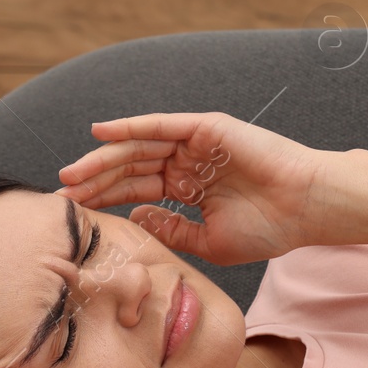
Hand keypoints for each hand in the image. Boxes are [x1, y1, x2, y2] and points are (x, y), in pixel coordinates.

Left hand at [54, 111, 331, 265]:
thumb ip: (171, 229)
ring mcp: (196, 143)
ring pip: (139, 147)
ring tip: (71, 174)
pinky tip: (101, 133)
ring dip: (103, 159)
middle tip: (62, 195)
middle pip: (131, 169)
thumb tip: (135, 218)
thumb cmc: (268, 229)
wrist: (305, 209)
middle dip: (94, 181)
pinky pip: (160, 125)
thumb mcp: (208, 242)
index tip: (73, 214)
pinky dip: (130, 126)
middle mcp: (189, 162)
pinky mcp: (206, 128)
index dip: (104, 200)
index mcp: (190, 189)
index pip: (136, 191)